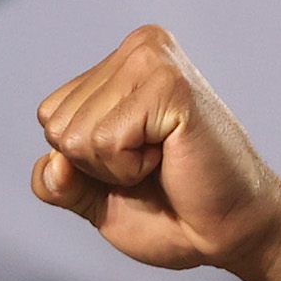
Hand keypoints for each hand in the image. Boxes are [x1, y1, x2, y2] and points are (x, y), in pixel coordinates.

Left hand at [32, 27, 280, 280]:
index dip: (81, 161)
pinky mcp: (171, 85)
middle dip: (97, 165)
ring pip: (77, 135)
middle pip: (58, 125)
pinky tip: (171, 157)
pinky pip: (105, 141)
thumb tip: (51, 164)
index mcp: (121, 63)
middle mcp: (138, 48)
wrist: (230, 233)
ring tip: (164, 161)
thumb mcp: (93, 198)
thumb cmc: (170, 212)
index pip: (50, 116)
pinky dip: (131, 167)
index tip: (135, 162)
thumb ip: (57, 180)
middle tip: (153, 166)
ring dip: (116, 168)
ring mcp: (154, 60)